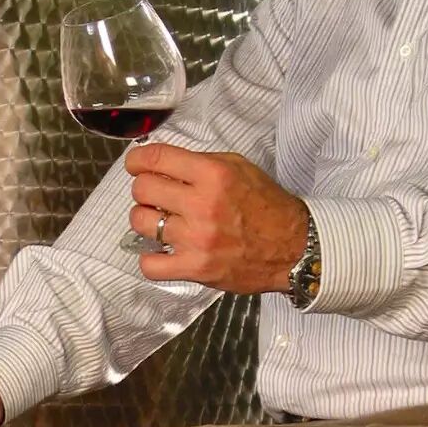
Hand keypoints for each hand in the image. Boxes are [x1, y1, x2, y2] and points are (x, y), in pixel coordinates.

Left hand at [125, 141, 308, 291]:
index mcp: (212, 175)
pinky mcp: (196, 268)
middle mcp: (202, 205)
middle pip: (143, 189)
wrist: (292, 246)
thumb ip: (200, 164)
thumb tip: (163, 163)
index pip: (157, 158)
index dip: (137, 161)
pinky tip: (162, 253)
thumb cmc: (266, 205)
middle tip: (154, 196)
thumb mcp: (238, 168)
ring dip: (146, 220)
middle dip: (144, 190)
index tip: (135, 165)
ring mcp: (196, 239)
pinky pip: (151, 265)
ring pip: (142, 222)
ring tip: (161, 222)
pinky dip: (150, 259)